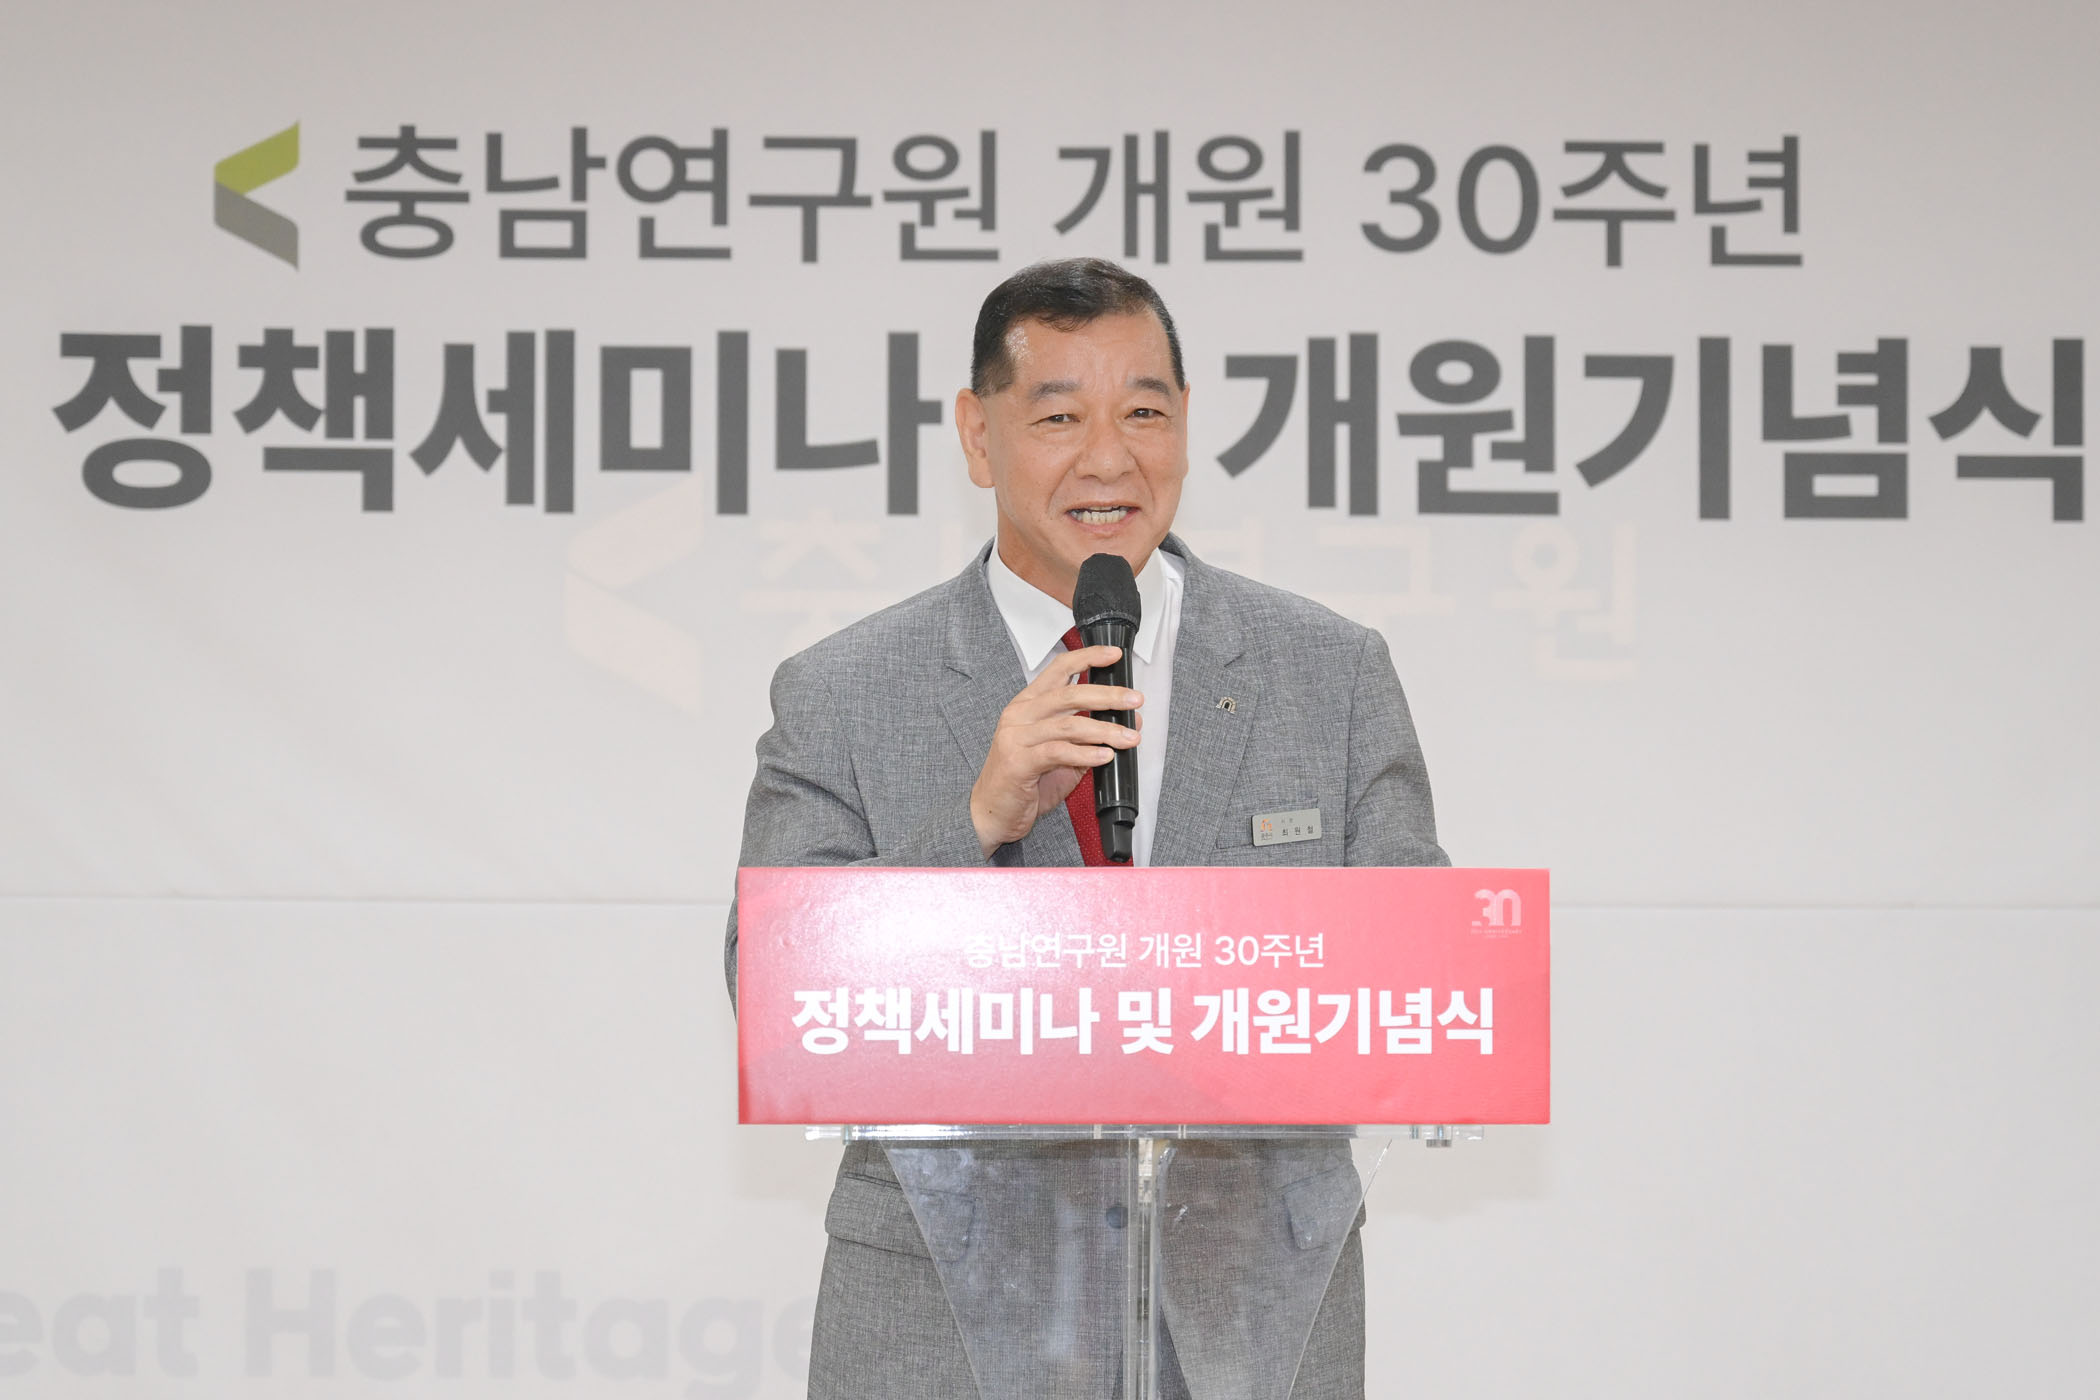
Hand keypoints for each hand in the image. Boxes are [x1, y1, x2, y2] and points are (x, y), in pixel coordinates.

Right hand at [969, 645, 1141, 857]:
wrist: (990, 814)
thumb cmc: (1022, 783)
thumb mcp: (1061, 757)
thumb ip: (1088, 738)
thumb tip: (1126, 724)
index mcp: (1027, 705)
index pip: (1058, 669)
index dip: (1087, 657)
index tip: (1113, 655)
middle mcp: (1019, 715)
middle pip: (1069, 694)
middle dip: (1108, 695)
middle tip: (1134, 700)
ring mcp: (1016, 737)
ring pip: (1069, 724)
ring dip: (1105, 730)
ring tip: (1130, 737)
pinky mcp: (1018, 762)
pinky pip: (1058, 751)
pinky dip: (1086, 753)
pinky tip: (1105, 756)